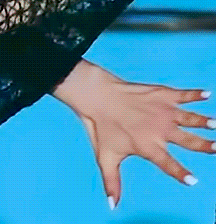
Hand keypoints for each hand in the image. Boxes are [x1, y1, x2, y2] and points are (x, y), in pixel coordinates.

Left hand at [60, 64, 213, 208]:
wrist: (95, 95)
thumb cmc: (100, 126)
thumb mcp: (105, 157)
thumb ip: (112, 182)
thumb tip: (112, 206)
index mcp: (148, 147)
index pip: (168, 164)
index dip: (181, 173)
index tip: (194, 181)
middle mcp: (159, 130)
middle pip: (188, 140)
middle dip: (204, 146)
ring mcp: (162, 111)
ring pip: (189, 118)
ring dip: (204, 122)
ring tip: (215, 124)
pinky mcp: (160, 94)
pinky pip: (182, 95)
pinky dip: (195, 94)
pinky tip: (207, 94)